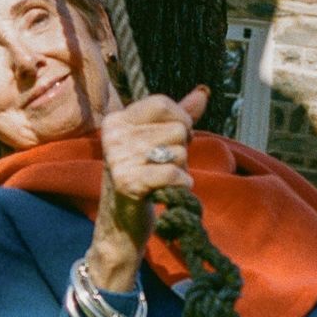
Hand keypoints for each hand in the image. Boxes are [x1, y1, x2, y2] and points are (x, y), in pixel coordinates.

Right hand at [87, 85, 208, 289]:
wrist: (121, 224)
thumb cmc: (144, 177)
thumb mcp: (158, 142)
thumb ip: (179, 116)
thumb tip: (203, 91)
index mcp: (116, 120)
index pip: (162, 103)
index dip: (180, 120)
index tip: (174, 140)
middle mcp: (113, 135)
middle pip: (177, 128)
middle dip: (182, 150)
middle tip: (163, 166)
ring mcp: (118, 159)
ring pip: (179, 151)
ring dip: (181, 169)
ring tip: (162, 180)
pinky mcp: (128, 183)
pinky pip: (174, 173)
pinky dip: (181, 184)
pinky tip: (169, 191)